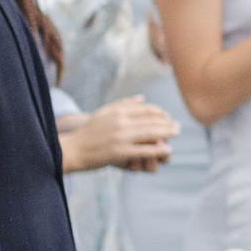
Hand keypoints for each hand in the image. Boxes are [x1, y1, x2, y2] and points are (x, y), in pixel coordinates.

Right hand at [60, 95, 177, 174]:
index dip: (160, 113)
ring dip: (167, 133)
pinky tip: (167, 149)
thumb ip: (123, 104)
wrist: (72, 150)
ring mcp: (120, 137)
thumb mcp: (104, 113)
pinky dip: (158, 149)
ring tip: (176, 134)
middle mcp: (120, 122)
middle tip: (178, 126)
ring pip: (150, 133)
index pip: (146, 109)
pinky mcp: (119, 152)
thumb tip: (142, 98)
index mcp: (118, 112)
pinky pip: (144, 150)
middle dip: (167, 123)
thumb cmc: (88, 133)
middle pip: (151, 120)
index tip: (167, 117)